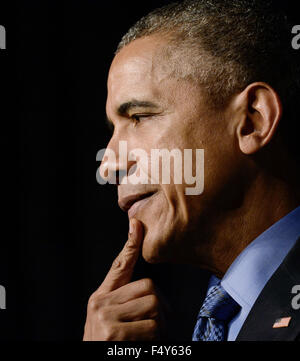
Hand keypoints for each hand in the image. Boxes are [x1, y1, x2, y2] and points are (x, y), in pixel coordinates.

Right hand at [83, 218, 164, 340]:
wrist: (94, 360)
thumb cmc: (106, 343)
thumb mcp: (109, 319)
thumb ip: (124, 300)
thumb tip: (150, 290)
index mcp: (101, 297)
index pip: (119, 266)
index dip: (130, 245)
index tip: (137, 225)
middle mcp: (101, 303)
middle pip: (149, 288)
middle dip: (160, 308)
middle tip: (157, 324)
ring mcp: (106, 318)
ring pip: (154, 307)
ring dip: (159, 326)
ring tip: (147, 337)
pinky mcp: (114, 334)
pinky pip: (152, 328)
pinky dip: (155, 341)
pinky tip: (141, 346)